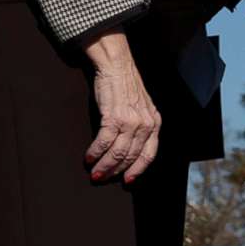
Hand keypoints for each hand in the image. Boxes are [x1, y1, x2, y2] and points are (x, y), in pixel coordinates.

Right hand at [81, 29, 161, 183]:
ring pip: (117, 153)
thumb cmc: (126, 85)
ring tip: (94, 173)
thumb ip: (140, 126)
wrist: (116, 65)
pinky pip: (104, 142)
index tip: (127, 180)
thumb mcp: (141, 107)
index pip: (149, 154)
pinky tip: (89, 157)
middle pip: (131, 157)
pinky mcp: (114, 117)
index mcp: (155, 123)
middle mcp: (146, 125)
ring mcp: (131, 122)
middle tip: (102, 178)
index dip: (137, 170)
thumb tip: (128, 148)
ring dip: (104, 166)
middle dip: (115, 171)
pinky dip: (95, 152)